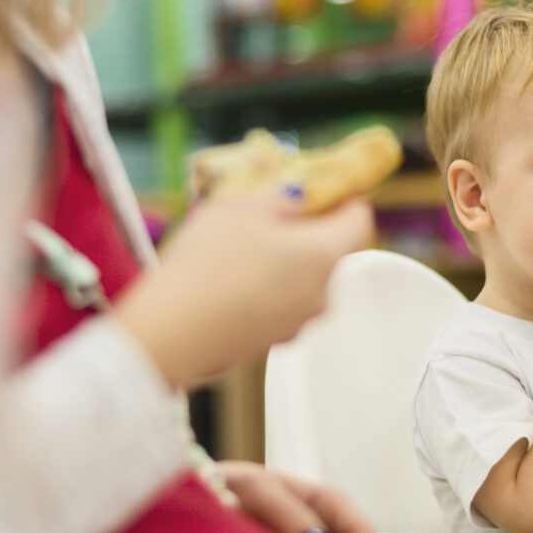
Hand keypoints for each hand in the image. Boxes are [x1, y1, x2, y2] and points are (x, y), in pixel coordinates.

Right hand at [114, 190, 373, 386]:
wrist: (172, 332)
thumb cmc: (210, 264)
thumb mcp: (241, 210)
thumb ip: (280, 199)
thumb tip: (296, 200)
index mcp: (324, 256)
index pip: (360, 222)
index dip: (347, 201)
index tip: (329, 190)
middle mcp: (321, 295)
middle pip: (329, 254)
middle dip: (306, 233)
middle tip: (272, 216)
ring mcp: (298, 324)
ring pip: (302, 282)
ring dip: (284, 263)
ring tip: (241, 248)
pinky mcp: (272, 343)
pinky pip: (280, 306)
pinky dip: (266, 290)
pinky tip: (231, 280)